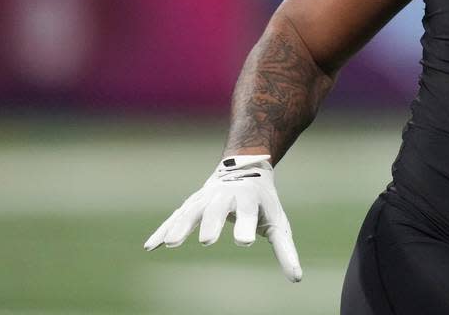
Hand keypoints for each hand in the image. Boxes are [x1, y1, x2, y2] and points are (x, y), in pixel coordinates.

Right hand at [143, 154, 302, 282]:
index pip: (248, 211)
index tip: (244, 242)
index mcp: (250, 198)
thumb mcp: (277, 222)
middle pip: (218, 208)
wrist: (246, 168)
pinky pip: (175, 217)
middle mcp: (226, 195)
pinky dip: (164, 230)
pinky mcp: (192, 204)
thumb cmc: (263, 203)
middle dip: (212, 222)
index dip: (245, 225)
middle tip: (208, 240)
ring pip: (192, 210)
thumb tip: (296, 279)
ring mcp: (206, 198)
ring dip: (182, 225)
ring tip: (173, 244)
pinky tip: (151, 246)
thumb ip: (285, 251)